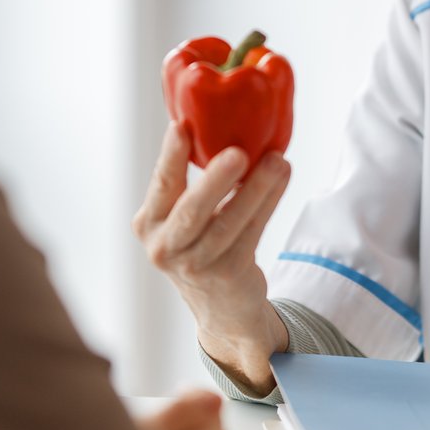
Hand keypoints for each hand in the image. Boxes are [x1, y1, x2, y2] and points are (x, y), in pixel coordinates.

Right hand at [134, 121, 291, 392]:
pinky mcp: (226, 275)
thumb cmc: (204, 245)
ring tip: (277, 159)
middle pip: (191, 210)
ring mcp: (194, 266)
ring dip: (257, 188)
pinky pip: (252, 232)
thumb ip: (192, 182)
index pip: (161, 185)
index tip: (182, 125)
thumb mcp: (185, 218)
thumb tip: (220, 121)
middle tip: (237, 152)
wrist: (223, 307)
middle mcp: (163, 247)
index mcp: (148, 223)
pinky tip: (282, 177)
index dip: (170, 156)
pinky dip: (269, 202)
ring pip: (228, 222)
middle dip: (214, 179)